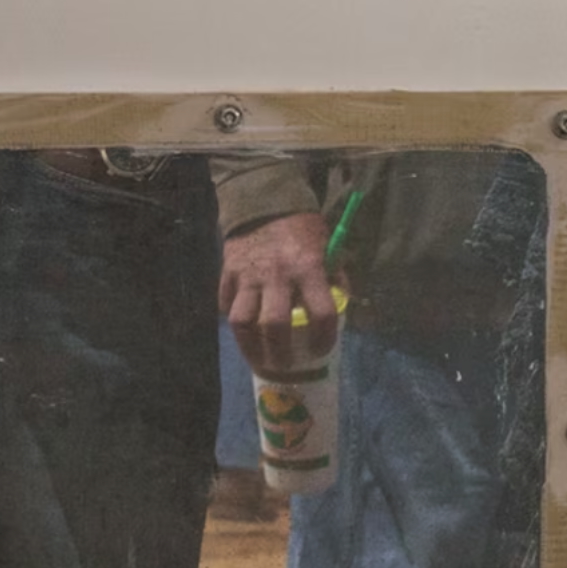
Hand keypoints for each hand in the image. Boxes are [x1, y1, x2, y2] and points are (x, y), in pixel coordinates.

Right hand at [217, 210, 341, 373]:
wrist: (264, 202)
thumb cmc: (301, 228)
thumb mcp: (326, 246)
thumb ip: (333, 274)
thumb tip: (340, 301)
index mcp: (308, 268)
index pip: (321, 313)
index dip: (323, 338)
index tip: (319, 349)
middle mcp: (277, 275)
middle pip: (274, 326)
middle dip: (279, 353)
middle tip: (284, 365)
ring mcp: (248, 276)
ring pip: (242, 321)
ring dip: (249, 346)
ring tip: (257, 357)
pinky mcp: (228, 274)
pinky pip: (226, 305)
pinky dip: (233, 320)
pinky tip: (243, 329)